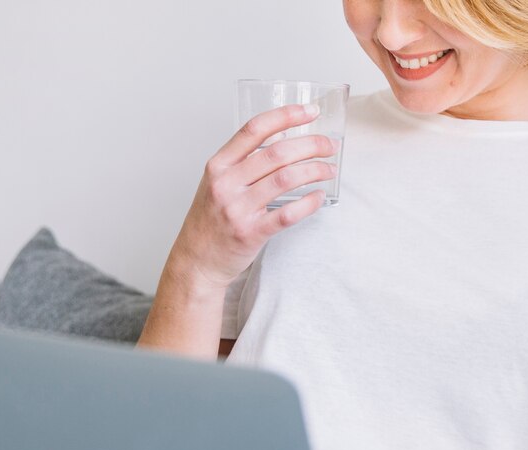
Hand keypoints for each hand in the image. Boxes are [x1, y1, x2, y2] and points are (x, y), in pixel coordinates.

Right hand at [170, 103, 339, 288]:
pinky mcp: (251, 233)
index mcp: (218, 166)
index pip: (254, 129)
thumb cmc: (210, 222)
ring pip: (285, 179)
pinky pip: (288, 214)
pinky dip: (308, 203)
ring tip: (329, 169)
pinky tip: (319, 197)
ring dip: (315, 170)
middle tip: (329, 145)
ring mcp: (238, 209)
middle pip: (277, 152)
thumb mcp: (216, 183)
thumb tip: (282, 137)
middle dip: (311, 144)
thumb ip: (242, 161)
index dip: (286, 115)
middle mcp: (226, 184)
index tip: (310, 111)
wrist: (197, 261)